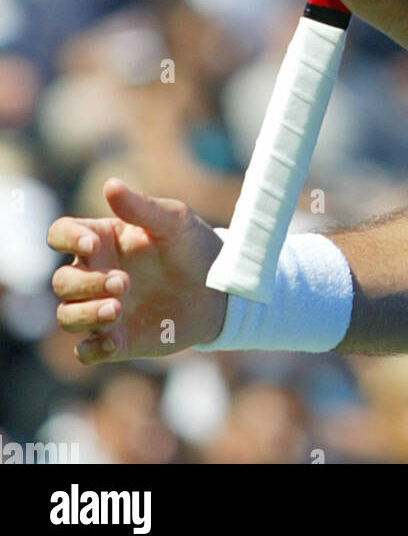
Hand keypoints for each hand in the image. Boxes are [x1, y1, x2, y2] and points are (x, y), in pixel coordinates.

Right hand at [48, 178, 226, 365]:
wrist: (219, 290)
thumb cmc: (193, 246)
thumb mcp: (175, 221)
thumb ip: (142, 207)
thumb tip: (110, 184)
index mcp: (102, 240)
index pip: (60, 233)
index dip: (67, 239)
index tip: (93, 244)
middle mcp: (95, 274)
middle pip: (62, 281)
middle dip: (86, 284)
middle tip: (125, 283)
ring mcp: (102, 307)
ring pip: (67, 316)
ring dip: (85, 314)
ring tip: (118, 309)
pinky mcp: (116, 340)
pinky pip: (86, 352)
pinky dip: (92, 349)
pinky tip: (114, 343)